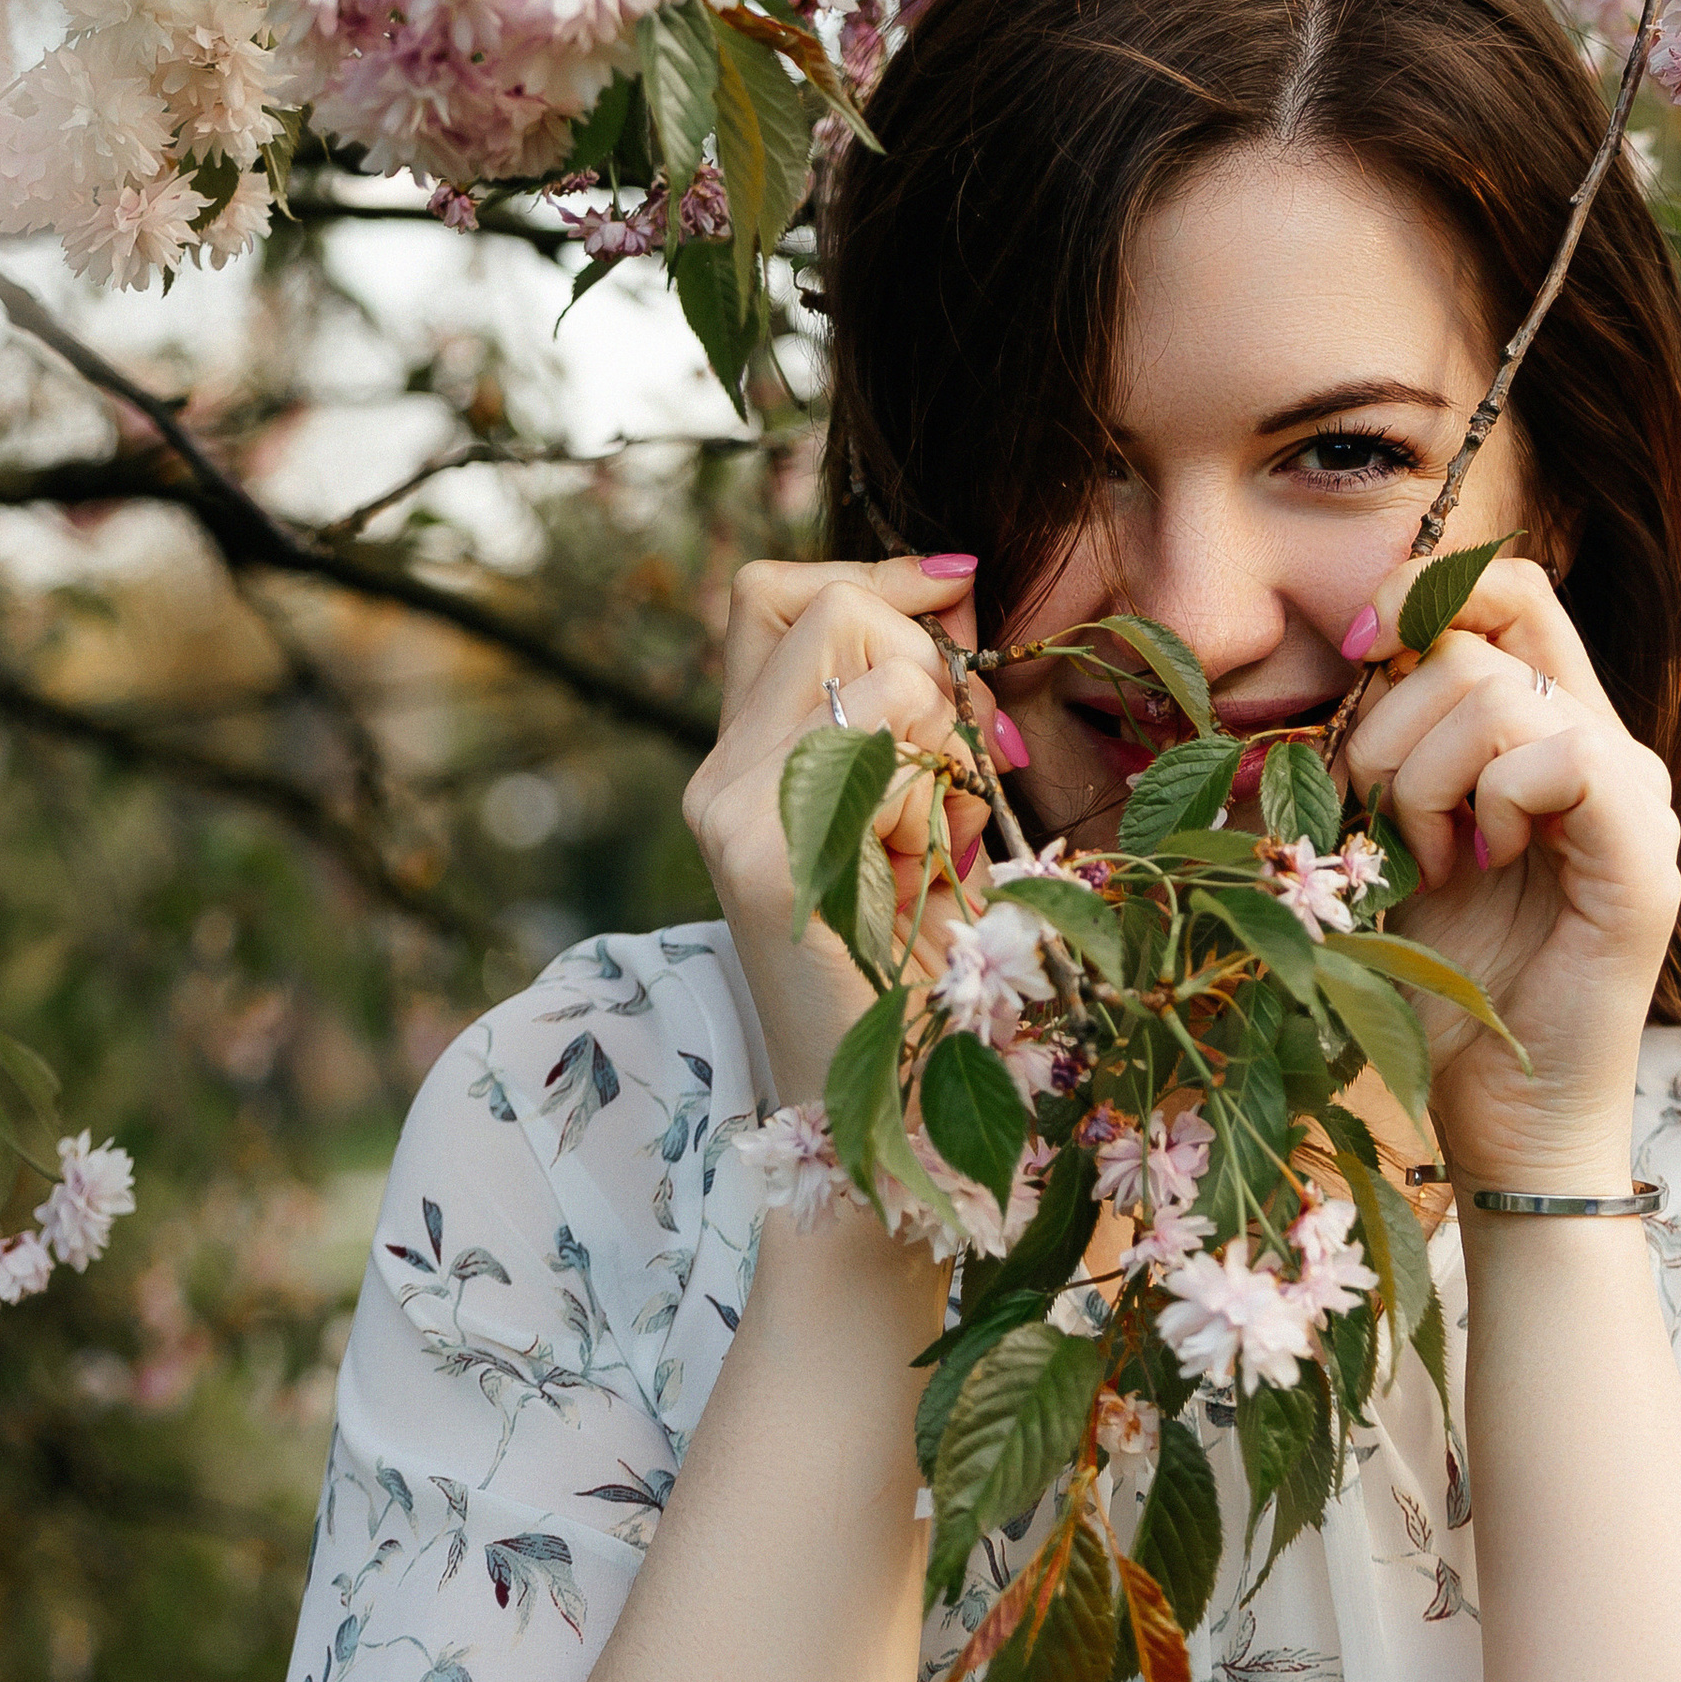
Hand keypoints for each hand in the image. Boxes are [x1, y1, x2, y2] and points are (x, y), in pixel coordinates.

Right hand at [682, 555, 992, 1109]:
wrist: (894, 1109)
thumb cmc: (925, 962)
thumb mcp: (927, 801)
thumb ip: (921, 700)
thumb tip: (957, 575)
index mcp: (746, 756)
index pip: (775, 590)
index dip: (874, 572)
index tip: (959, 589)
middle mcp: (719, 775)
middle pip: (832, 606)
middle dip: (933, 665)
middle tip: (961, 768)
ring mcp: (730, 813)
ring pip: (880, 670)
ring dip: (947, 745)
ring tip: (939, 839)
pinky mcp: (766, 856)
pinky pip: (888, 745)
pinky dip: (942, 798)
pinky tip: (927, 872)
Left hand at [1340, 555, 1680, 1191]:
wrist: (1499, 1111)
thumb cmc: (1443, 979)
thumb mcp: (1395, 834)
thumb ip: (1393, 740)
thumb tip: (1357, 647)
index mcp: (1554, 729)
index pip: (1509, 591)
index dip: (1424, 593)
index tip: (1361, 651)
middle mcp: (1608, 746)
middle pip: (1482, 642)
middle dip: (1390, 724)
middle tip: (1389, 821)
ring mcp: (1636, 798)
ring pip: (1500, 694)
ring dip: (1423, 779)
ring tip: (1433, 857)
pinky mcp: (1646, 855)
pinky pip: (1561, 757)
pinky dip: (1491, 805)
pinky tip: (1483, 865)